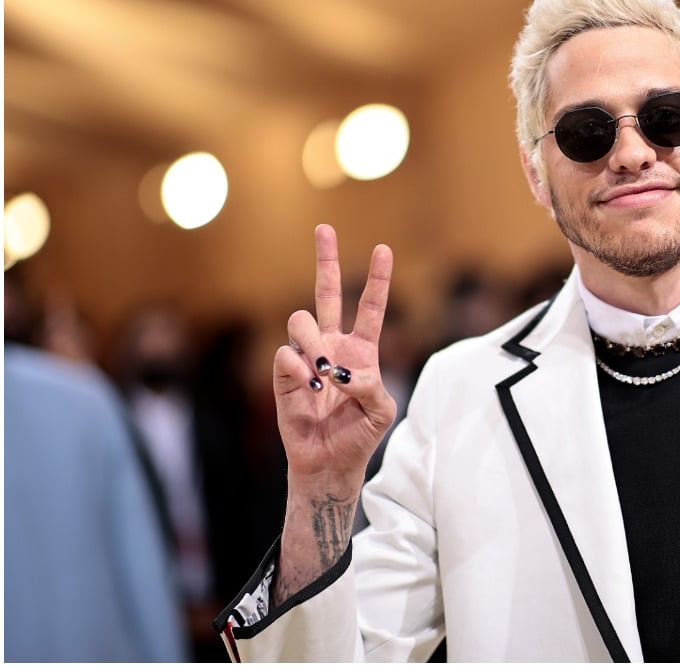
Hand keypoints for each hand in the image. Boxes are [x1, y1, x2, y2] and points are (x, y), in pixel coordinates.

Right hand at [274, 224, 397, 490]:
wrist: (330, 463)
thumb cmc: (359, 435)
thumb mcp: (382, 412)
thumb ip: (373, 388)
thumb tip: (348, 372)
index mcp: (363, 351)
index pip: (370, 308)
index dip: (378, 280)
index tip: (383, 249)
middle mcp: (333, 346)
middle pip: (327, 293)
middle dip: (326, 259)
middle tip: (325, 228)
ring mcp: (306, 357)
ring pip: (301, 320)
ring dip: (314, 344)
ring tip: (325, 375)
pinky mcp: (284, 374)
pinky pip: (287, 355)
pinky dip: (301, 372)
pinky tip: (312, 391)